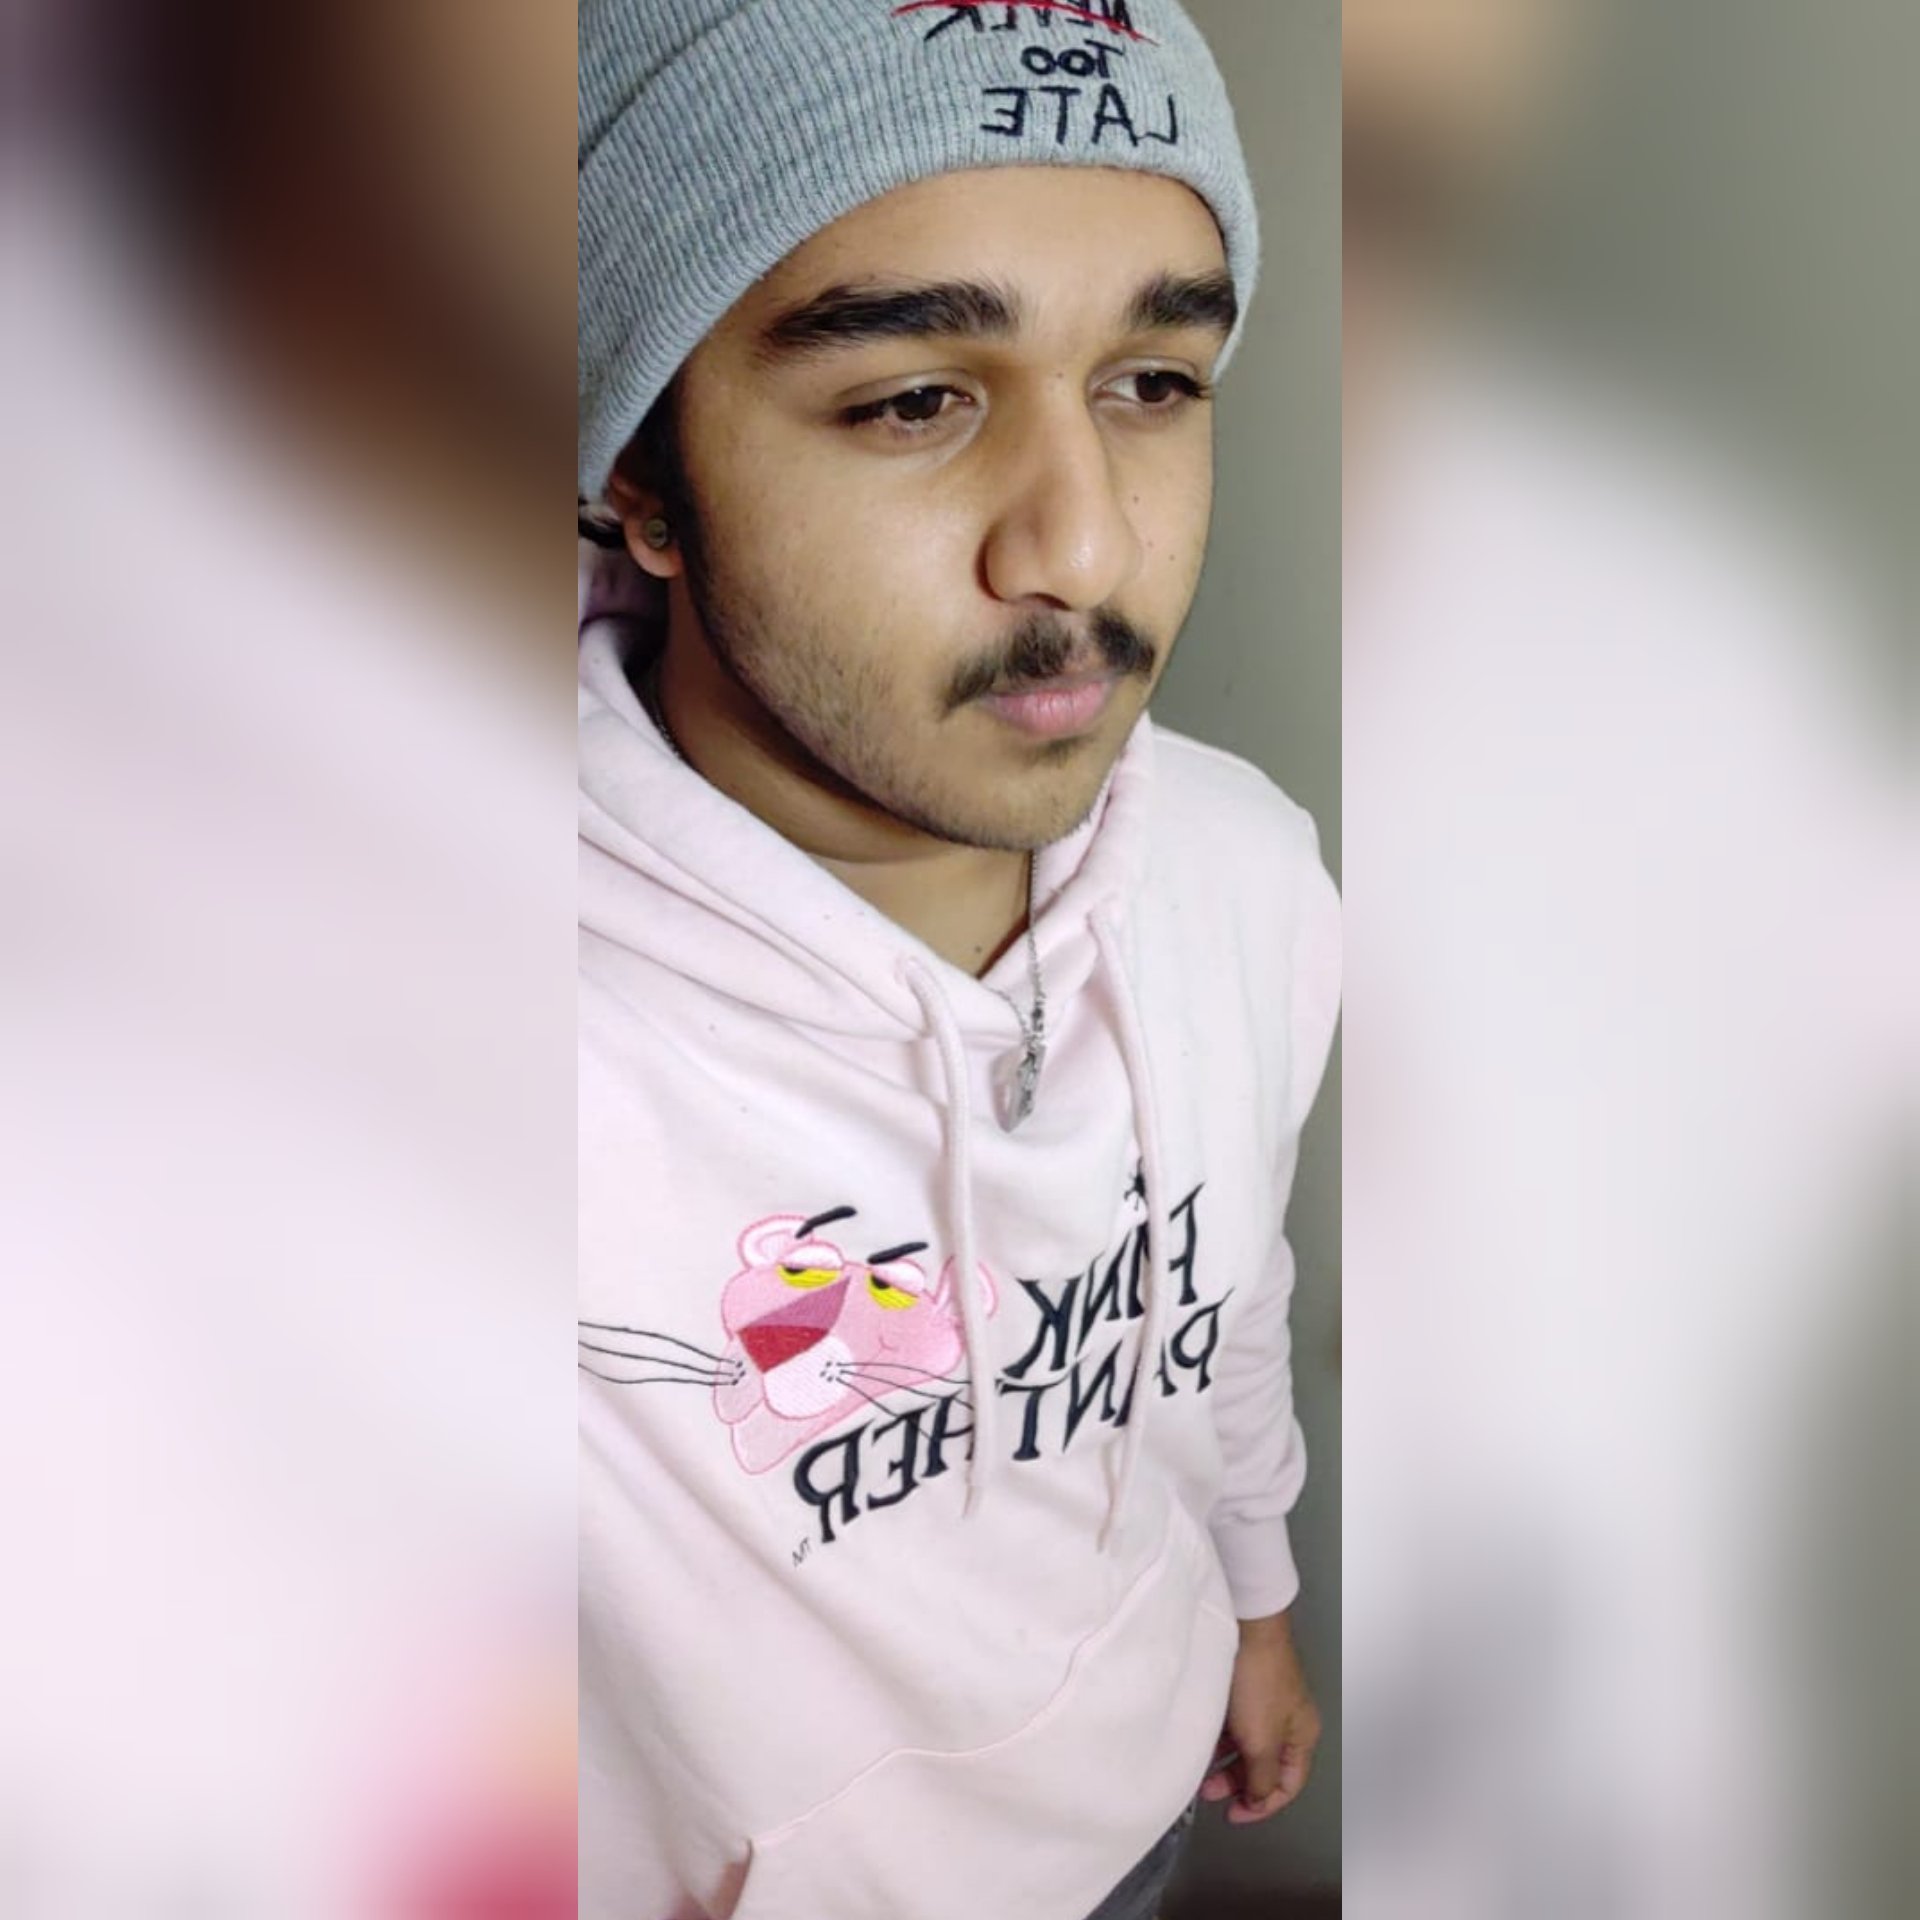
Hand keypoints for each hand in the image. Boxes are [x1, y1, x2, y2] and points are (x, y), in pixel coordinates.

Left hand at [1199, 1610, 1320, 1823]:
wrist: (1246, 1626)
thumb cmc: (1259, 1681)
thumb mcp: (1261, 1740)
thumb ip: (1262, 1778)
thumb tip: (1259, 1801)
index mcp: (1303, 1736)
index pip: (1288, 1785)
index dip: (1262, 1806)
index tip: (1234, 1813)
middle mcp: (1289, 1722)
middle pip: (1266, 1767)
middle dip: (1239, 1783)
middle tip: (1209, 1792)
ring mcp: (1268, 1704)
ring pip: (1248, 1746)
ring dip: (1226, 1762)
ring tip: (1200, 1770)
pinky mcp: (1247, 1688)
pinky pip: (1236, 1726)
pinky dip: (1221, 1739)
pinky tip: (1203, 1741)